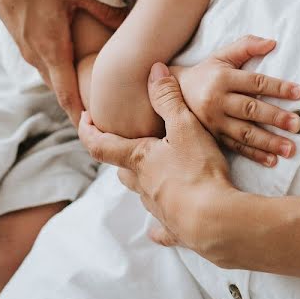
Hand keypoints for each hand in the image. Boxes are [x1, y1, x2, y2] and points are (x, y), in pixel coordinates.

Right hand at [0, 0, 126, 124]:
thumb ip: (105, 9)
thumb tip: (128, 24)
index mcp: (50, 49)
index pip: (67, 94)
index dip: (81, 115)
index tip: (94, 131)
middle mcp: (35, 54)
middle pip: (60, 89)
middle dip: (79, 105)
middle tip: (102, 118)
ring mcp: (25, 47)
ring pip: (50, 75)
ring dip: (67, 86)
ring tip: (90, 97)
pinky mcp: (21, 37)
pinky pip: (42, 62)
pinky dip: (57, 70)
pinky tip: (70, 67)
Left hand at [79, 63, 239, 252]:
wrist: (214, 220)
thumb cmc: (197, 170)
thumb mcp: (185, 126)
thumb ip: (168, 97)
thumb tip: (154, 69)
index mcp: (138, 160)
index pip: (100, 145)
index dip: (88, 130)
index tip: (86, 118)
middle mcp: (142, 185)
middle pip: (122, 170)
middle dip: (122, 156)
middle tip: (129, 142)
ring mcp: (158, 209)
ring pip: (142, 193)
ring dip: (144, 182)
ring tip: (156, 170)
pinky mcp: (176, 229)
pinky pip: (161, 227)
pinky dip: (159, 224)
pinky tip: (157, 229)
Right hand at [173, 35, 299, 166]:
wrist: (174, 92)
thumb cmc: (207, 71)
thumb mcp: (223, 55)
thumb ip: (247, 46)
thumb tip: (272, 43)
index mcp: (222, 78)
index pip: (255, 82)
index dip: (278, 87)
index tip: (299, 93)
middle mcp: (217, 101)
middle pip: (251, 109)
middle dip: (275, 117)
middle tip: (297, 124)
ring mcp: (214, 122)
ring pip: (245, 133)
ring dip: (269, 142)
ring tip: (290, 148)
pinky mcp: (213, 137)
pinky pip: (236, 147)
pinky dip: (254, 155)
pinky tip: (272, 161)